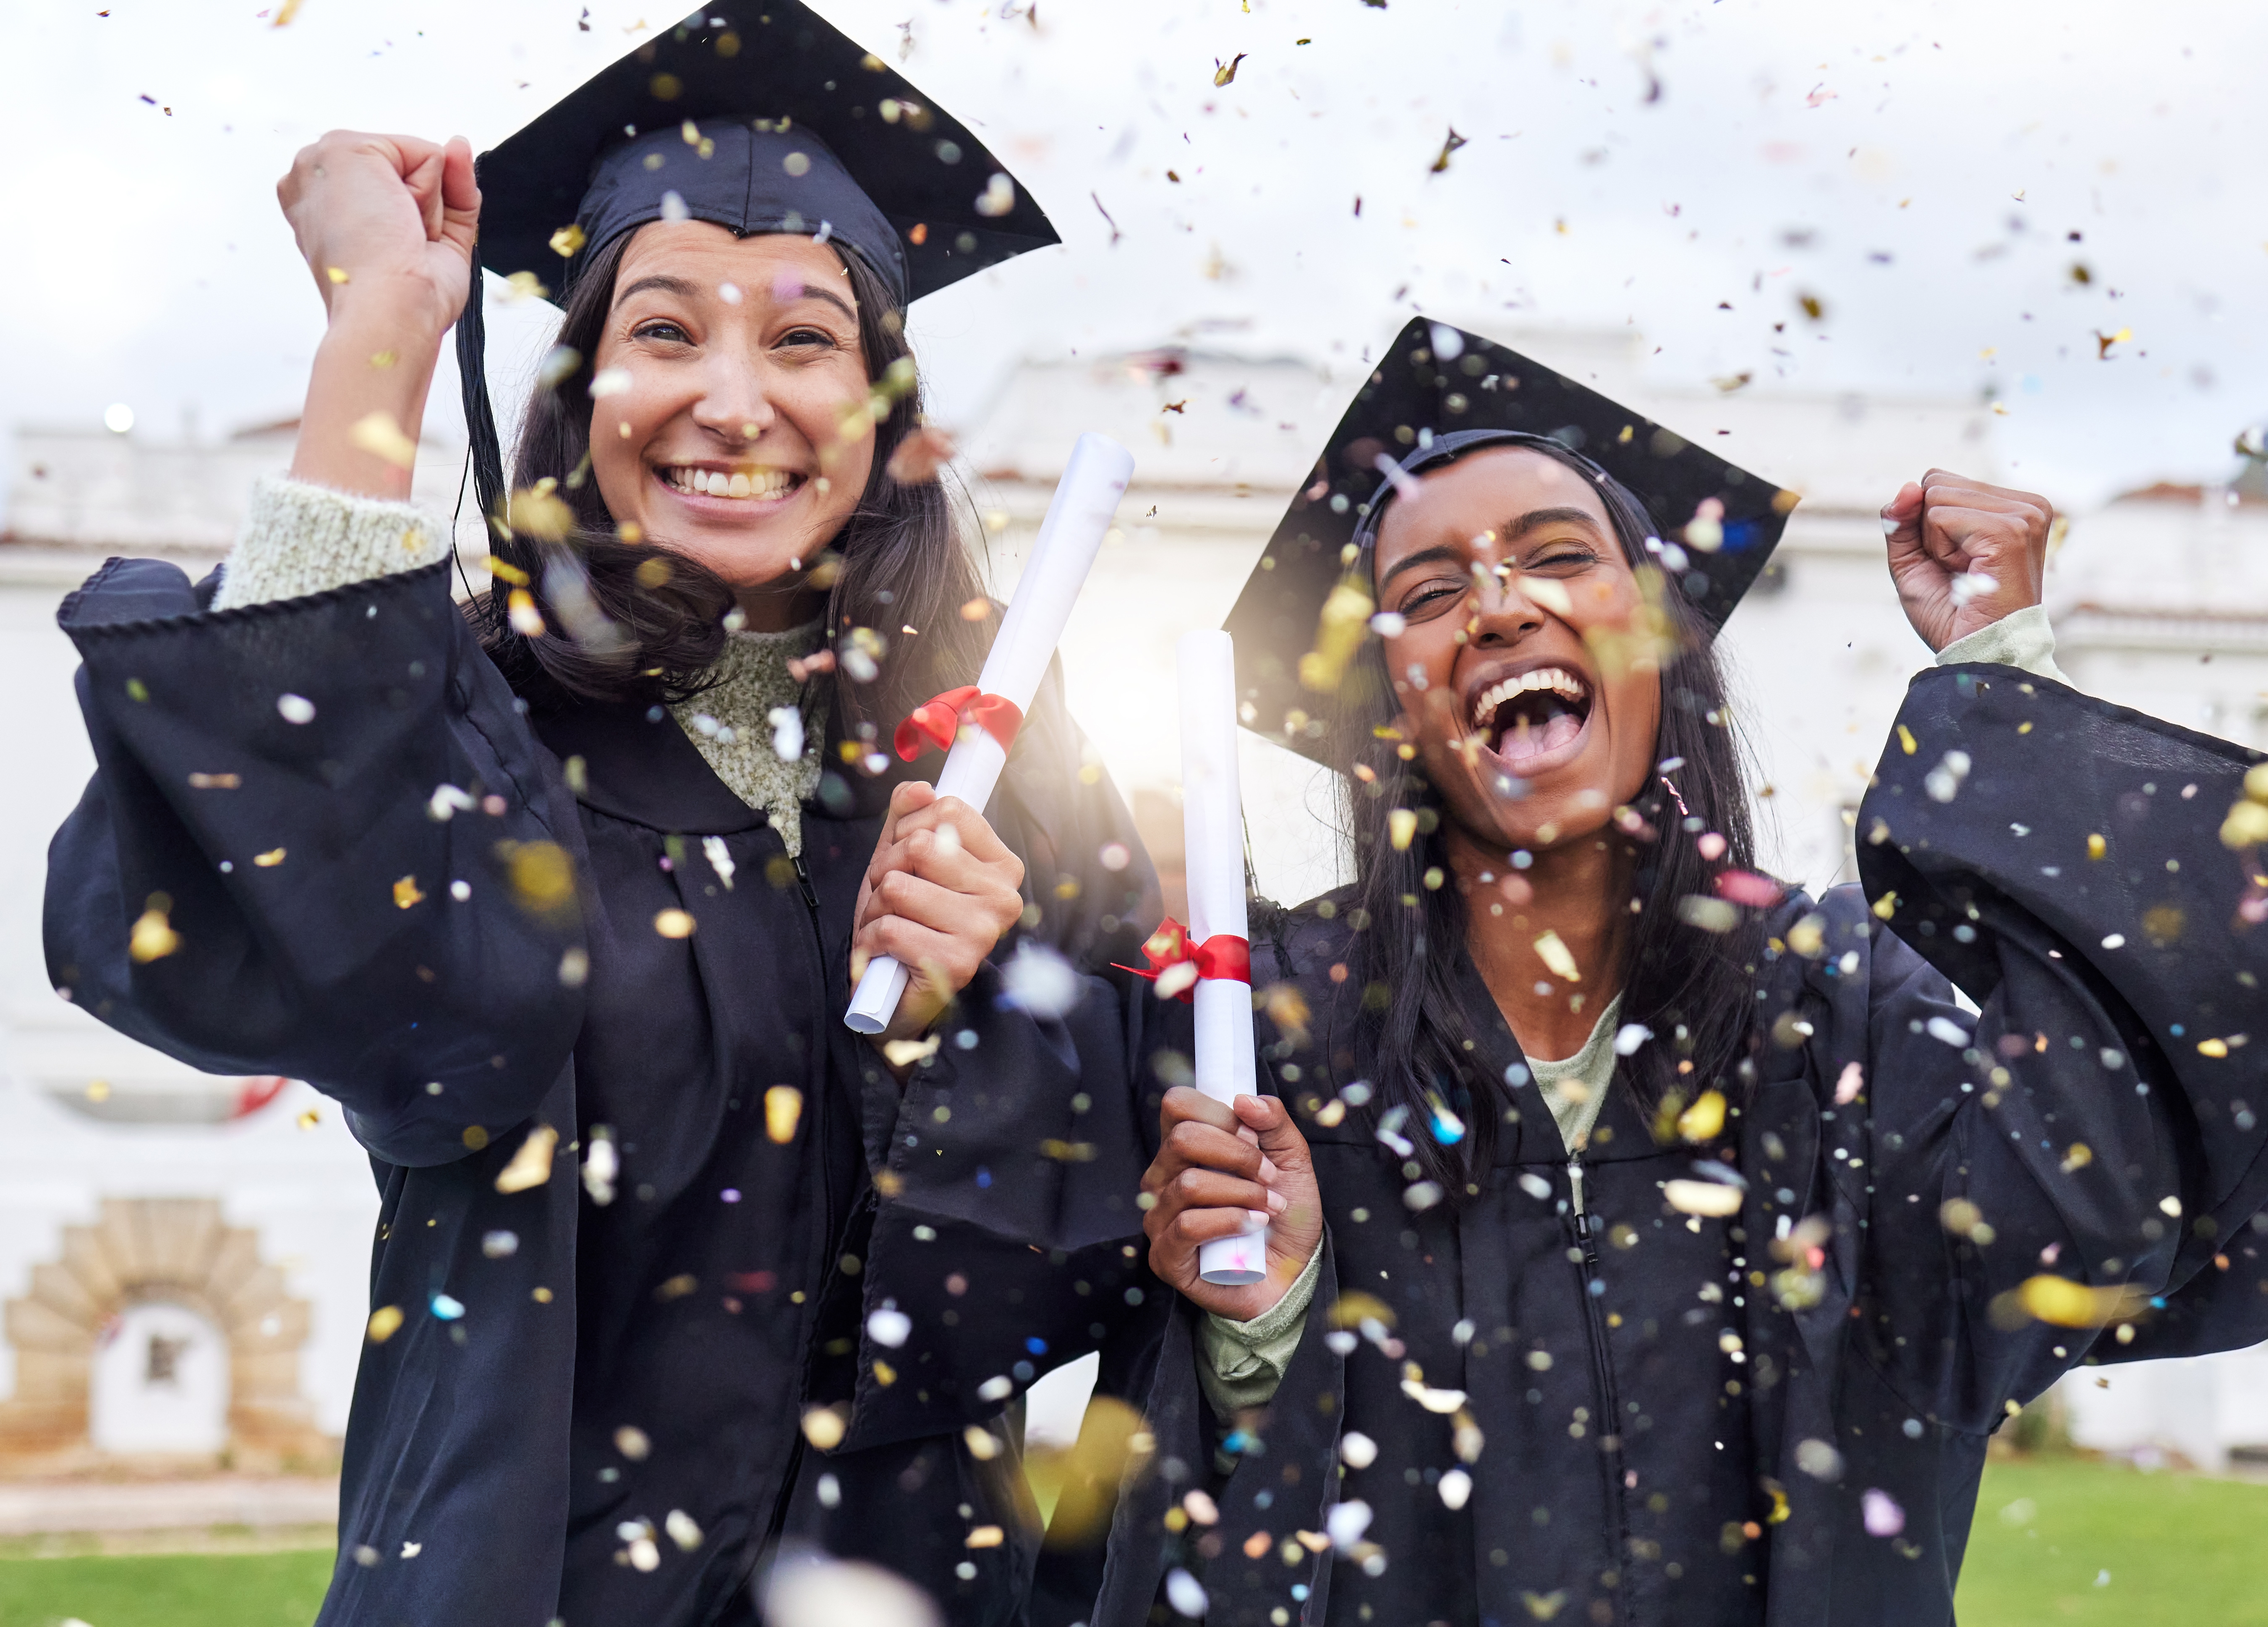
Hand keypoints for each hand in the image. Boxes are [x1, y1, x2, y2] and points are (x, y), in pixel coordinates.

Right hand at [277, 133, 479, 498]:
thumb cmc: (406, 296)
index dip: (419, 218)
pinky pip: (427, 154)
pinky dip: (431, 193)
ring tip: (397, 236)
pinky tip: (400, 220)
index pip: (399, 187)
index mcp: (326, 208)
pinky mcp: (343, 149)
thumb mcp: (439, 236)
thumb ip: (451, 185)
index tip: (400, 251)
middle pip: (408, 170)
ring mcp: (323, 162)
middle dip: (422, 207)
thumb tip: (458, 141)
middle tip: (398, 245)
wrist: (387, 312)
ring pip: (417, 160)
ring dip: (425, 204)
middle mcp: (317, 183)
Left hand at [852, 781, 1026, 1053]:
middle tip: (891, 901)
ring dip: (875, 908)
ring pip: (898, 885)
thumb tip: (920, 788)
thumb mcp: (901, 860)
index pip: (949, 810)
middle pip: (920, 845)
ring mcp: (984, 932)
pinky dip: (872, 940)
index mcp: (1001, 866)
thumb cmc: (904, 922)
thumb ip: (908, 818)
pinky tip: (886, 954)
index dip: (909, 829)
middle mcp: (1003, 897)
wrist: (893, 996)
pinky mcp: (957, 964)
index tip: (909, 860)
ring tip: (888, 927)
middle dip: (886, 872)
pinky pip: (889, 926)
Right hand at [1142, 1089, 1323, 1322]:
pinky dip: (1229, 1221)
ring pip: (1189, 1185)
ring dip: (1242, 1194)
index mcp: (1186, 1149)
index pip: (1178, 1106)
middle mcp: (1164, 1178)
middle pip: (1182, 1139)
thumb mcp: (1292, 1161)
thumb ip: (1274, 1123)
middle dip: (1239, 1156)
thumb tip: (1246, 1099)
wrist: (1293, 1273)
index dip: (1220, 1113)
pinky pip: (1187, 1226)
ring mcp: (1160, 1217)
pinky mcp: (1165, 1256)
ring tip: (1268, 1208)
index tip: (1253, 1137)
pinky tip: (1252, 1227)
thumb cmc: (1285, 1213)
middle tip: (1269, 1177)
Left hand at [1882, 469, 2053, 652]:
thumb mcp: (1914, 560)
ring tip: (1966, 573)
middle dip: (1930, 533)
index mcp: (2012, 506)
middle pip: (1936, 483)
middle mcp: (2026, 505)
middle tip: (1959, 570)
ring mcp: (2023, 515)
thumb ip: (1902, 521)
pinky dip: (1940, 551)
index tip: (1955, 561)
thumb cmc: (1950, 613)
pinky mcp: (2011, 530)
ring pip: (1936, 498)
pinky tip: (1968, 573)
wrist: (1975, 651)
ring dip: (1936, 544)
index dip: (1928, 526)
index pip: (1939, 481)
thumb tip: (1906, 487)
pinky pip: (1940, 518)